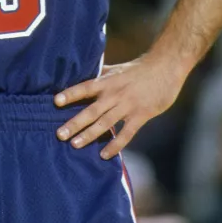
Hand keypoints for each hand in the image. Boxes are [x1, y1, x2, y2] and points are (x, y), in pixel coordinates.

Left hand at [54, 56, 183, 158]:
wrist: (165, 68)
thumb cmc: (138, 69)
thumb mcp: (116, 69)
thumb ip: (100, 76)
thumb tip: (82, 76)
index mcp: (107, 81)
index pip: (85, 87)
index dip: (70, 94)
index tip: (56, 101)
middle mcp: (115, 94)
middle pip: (91, 110)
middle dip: (75, 123)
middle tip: (59, 134)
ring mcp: (127, 106)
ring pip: (105, 123)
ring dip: (89, 135)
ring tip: (75, 145)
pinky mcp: (141, 115)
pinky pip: (126, 134)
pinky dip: (115, 145)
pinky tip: (104, 154)